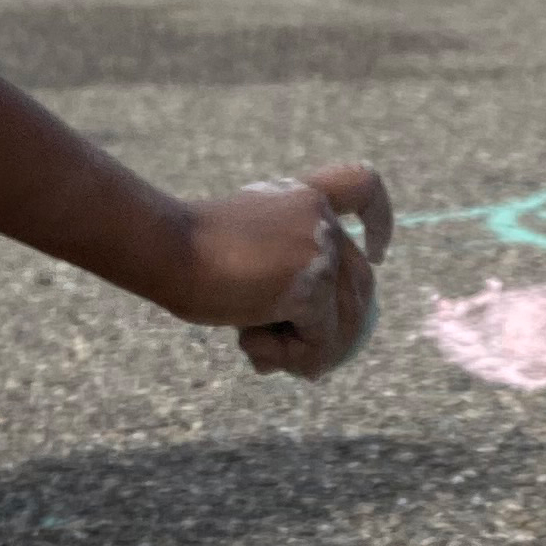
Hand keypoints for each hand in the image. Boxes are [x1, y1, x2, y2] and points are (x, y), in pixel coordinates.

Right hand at [174, 165, 392, 379]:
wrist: (165, 249)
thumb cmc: (187, 257)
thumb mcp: (246, 254)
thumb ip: (283, 280)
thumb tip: (313, 355)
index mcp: (301, 197)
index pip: (363, 186)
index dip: (380, 221)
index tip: (379, 252)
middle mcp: (319, 216)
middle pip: (359, 283)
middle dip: (335, 331)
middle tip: (290, 359)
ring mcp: (320, 247)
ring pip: (346, 320)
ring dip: (309, 351)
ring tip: (261, 357)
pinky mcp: (312, 285)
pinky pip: (322, 341)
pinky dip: (291, 358)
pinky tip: (251, 348)